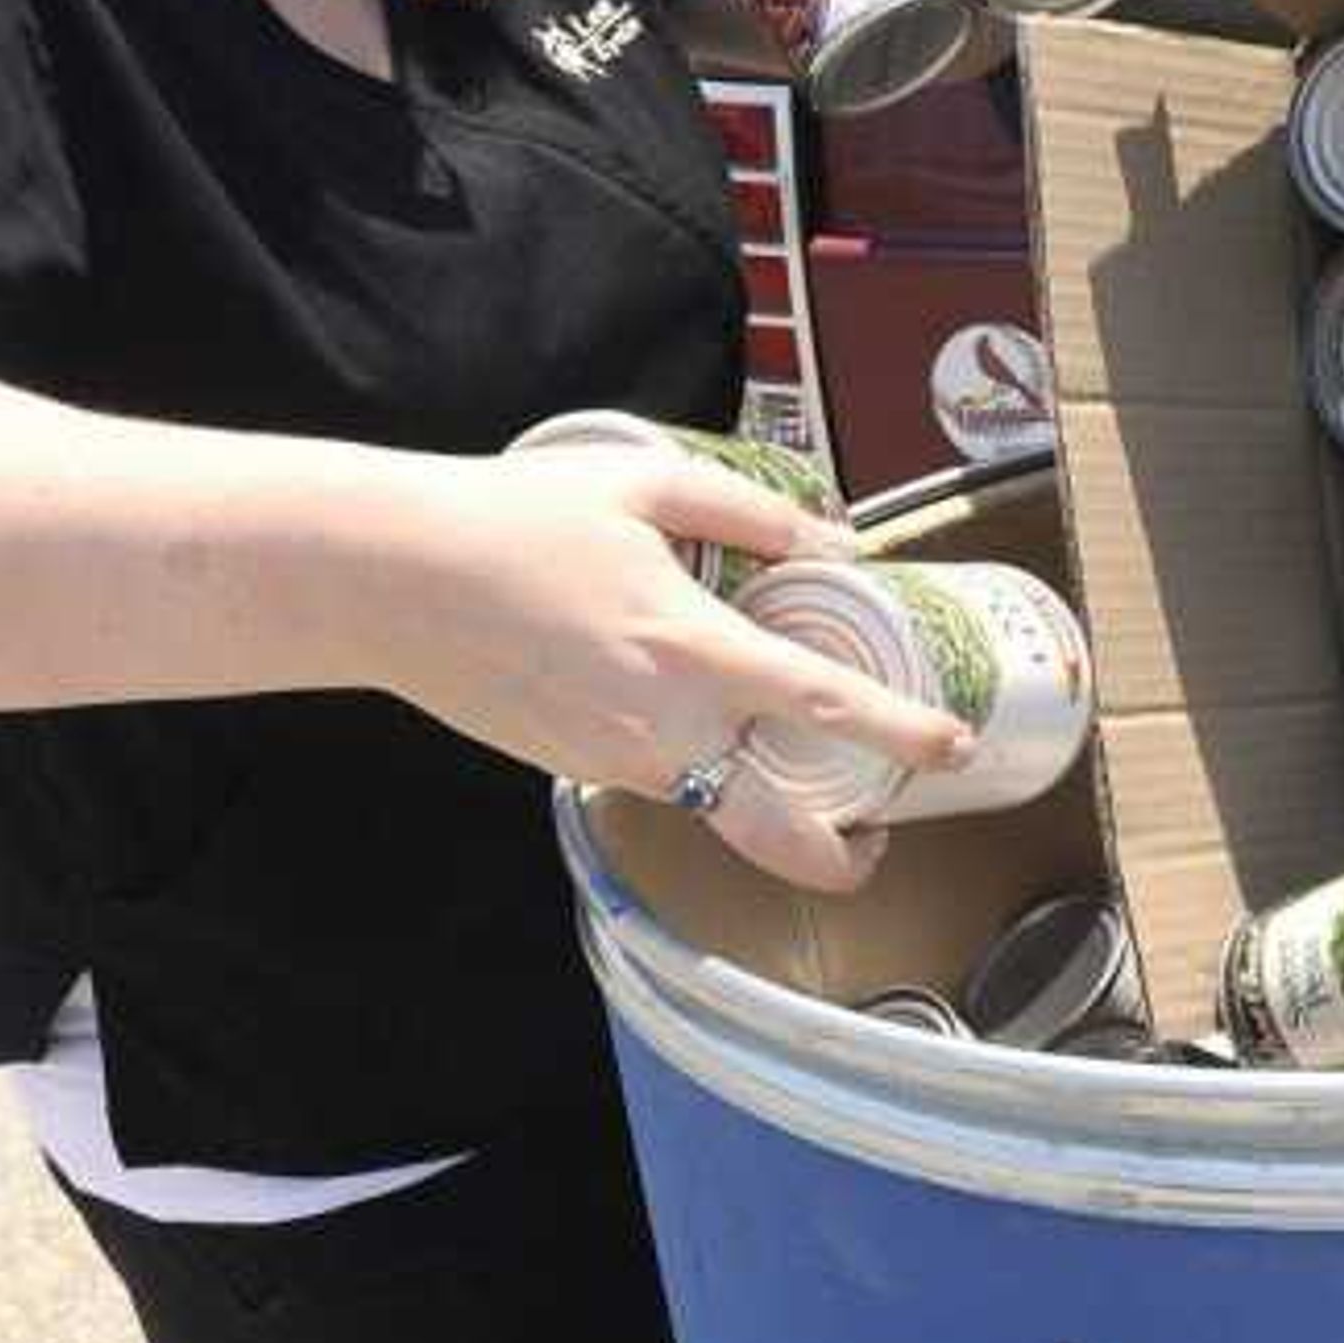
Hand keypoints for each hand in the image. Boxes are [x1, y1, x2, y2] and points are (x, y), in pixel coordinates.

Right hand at [371, 450, 973, 898]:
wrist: (390, 579)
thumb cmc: (514, 519)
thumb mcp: (647, 486)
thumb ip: (754, 516)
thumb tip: (834, 544)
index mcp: (693, 649)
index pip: (826, 707)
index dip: (903, 734)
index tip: (954, 747)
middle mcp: (663, 726)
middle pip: (777, 833)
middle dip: (841, 855)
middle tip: (877, 837)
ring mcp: (615, 760)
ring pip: (721, 815)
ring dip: (772, 813)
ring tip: (803, 777)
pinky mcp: (575, 769)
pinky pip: (663, 786)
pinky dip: (702, 775)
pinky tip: (704, 730)